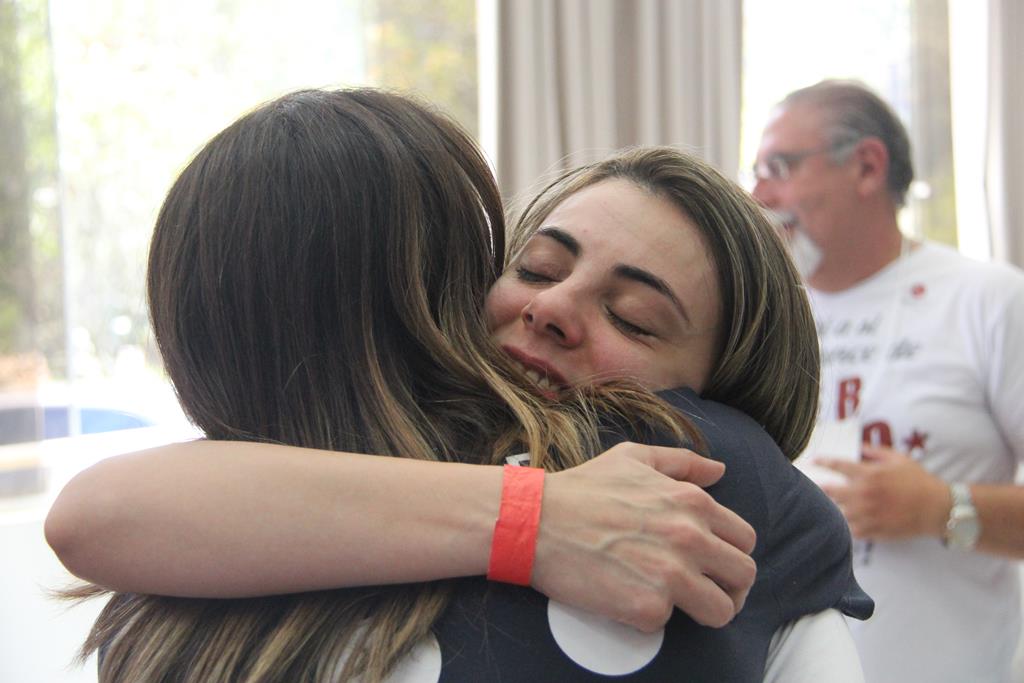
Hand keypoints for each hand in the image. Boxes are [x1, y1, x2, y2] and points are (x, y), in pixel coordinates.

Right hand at [532, 442, 756, 631]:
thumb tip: (719, 471)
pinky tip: (629, 599)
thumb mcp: (632, 458)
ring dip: (706, 611)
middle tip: (706, 590)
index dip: (732, 553)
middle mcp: (690, 538)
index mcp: (693, 503)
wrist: (535, 520)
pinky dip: (652, 617)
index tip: (714, 563)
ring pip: (722, 610)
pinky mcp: (647, 607)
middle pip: (744, 577)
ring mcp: (671, 575)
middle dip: (730, 587)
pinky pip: (670, 624)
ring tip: (680, 606)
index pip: (745, 539)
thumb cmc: (581, 488)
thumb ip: (682, 463)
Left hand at [817, 444, 949, 540]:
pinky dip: (846, 525)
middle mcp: (864, 494)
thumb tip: (860, 447)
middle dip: (820, 487)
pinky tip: (844, 521)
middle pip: (830, 491)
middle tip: (814, 485)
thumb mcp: (899, 459)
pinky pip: (850, 529)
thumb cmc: (919, 481)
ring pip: (838, 512)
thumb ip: (876, 452)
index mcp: (869, 474)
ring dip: (833, 507)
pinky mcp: (873, 530)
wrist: (937, 508)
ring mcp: (867, 514)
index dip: (823, 461)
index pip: (838, 466)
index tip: (814, 460)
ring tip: (827, 505)